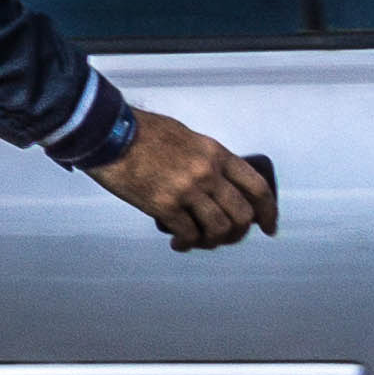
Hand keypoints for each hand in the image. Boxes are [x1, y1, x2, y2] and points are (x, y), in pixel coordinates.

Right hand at [93, 108, 276, 252]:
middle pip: (241, 215)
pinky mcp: (163, 204)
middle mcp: (207, 173)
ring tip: (200, 240)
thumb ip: (205, 158)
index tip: (267, 225)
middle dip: (238, 233)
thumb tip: (217, 182)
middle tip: (227, 237)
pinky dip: (188, 243)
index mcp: (215, 153)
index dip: (268, 211)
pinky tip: (180, 242)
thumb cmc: (140, 131)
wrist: (105, 133)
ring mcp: (186, 190)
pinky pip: (189, 234)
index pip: (256, 187)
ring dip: (213, 241)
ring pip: (219, 228)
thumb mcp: (185, 136)